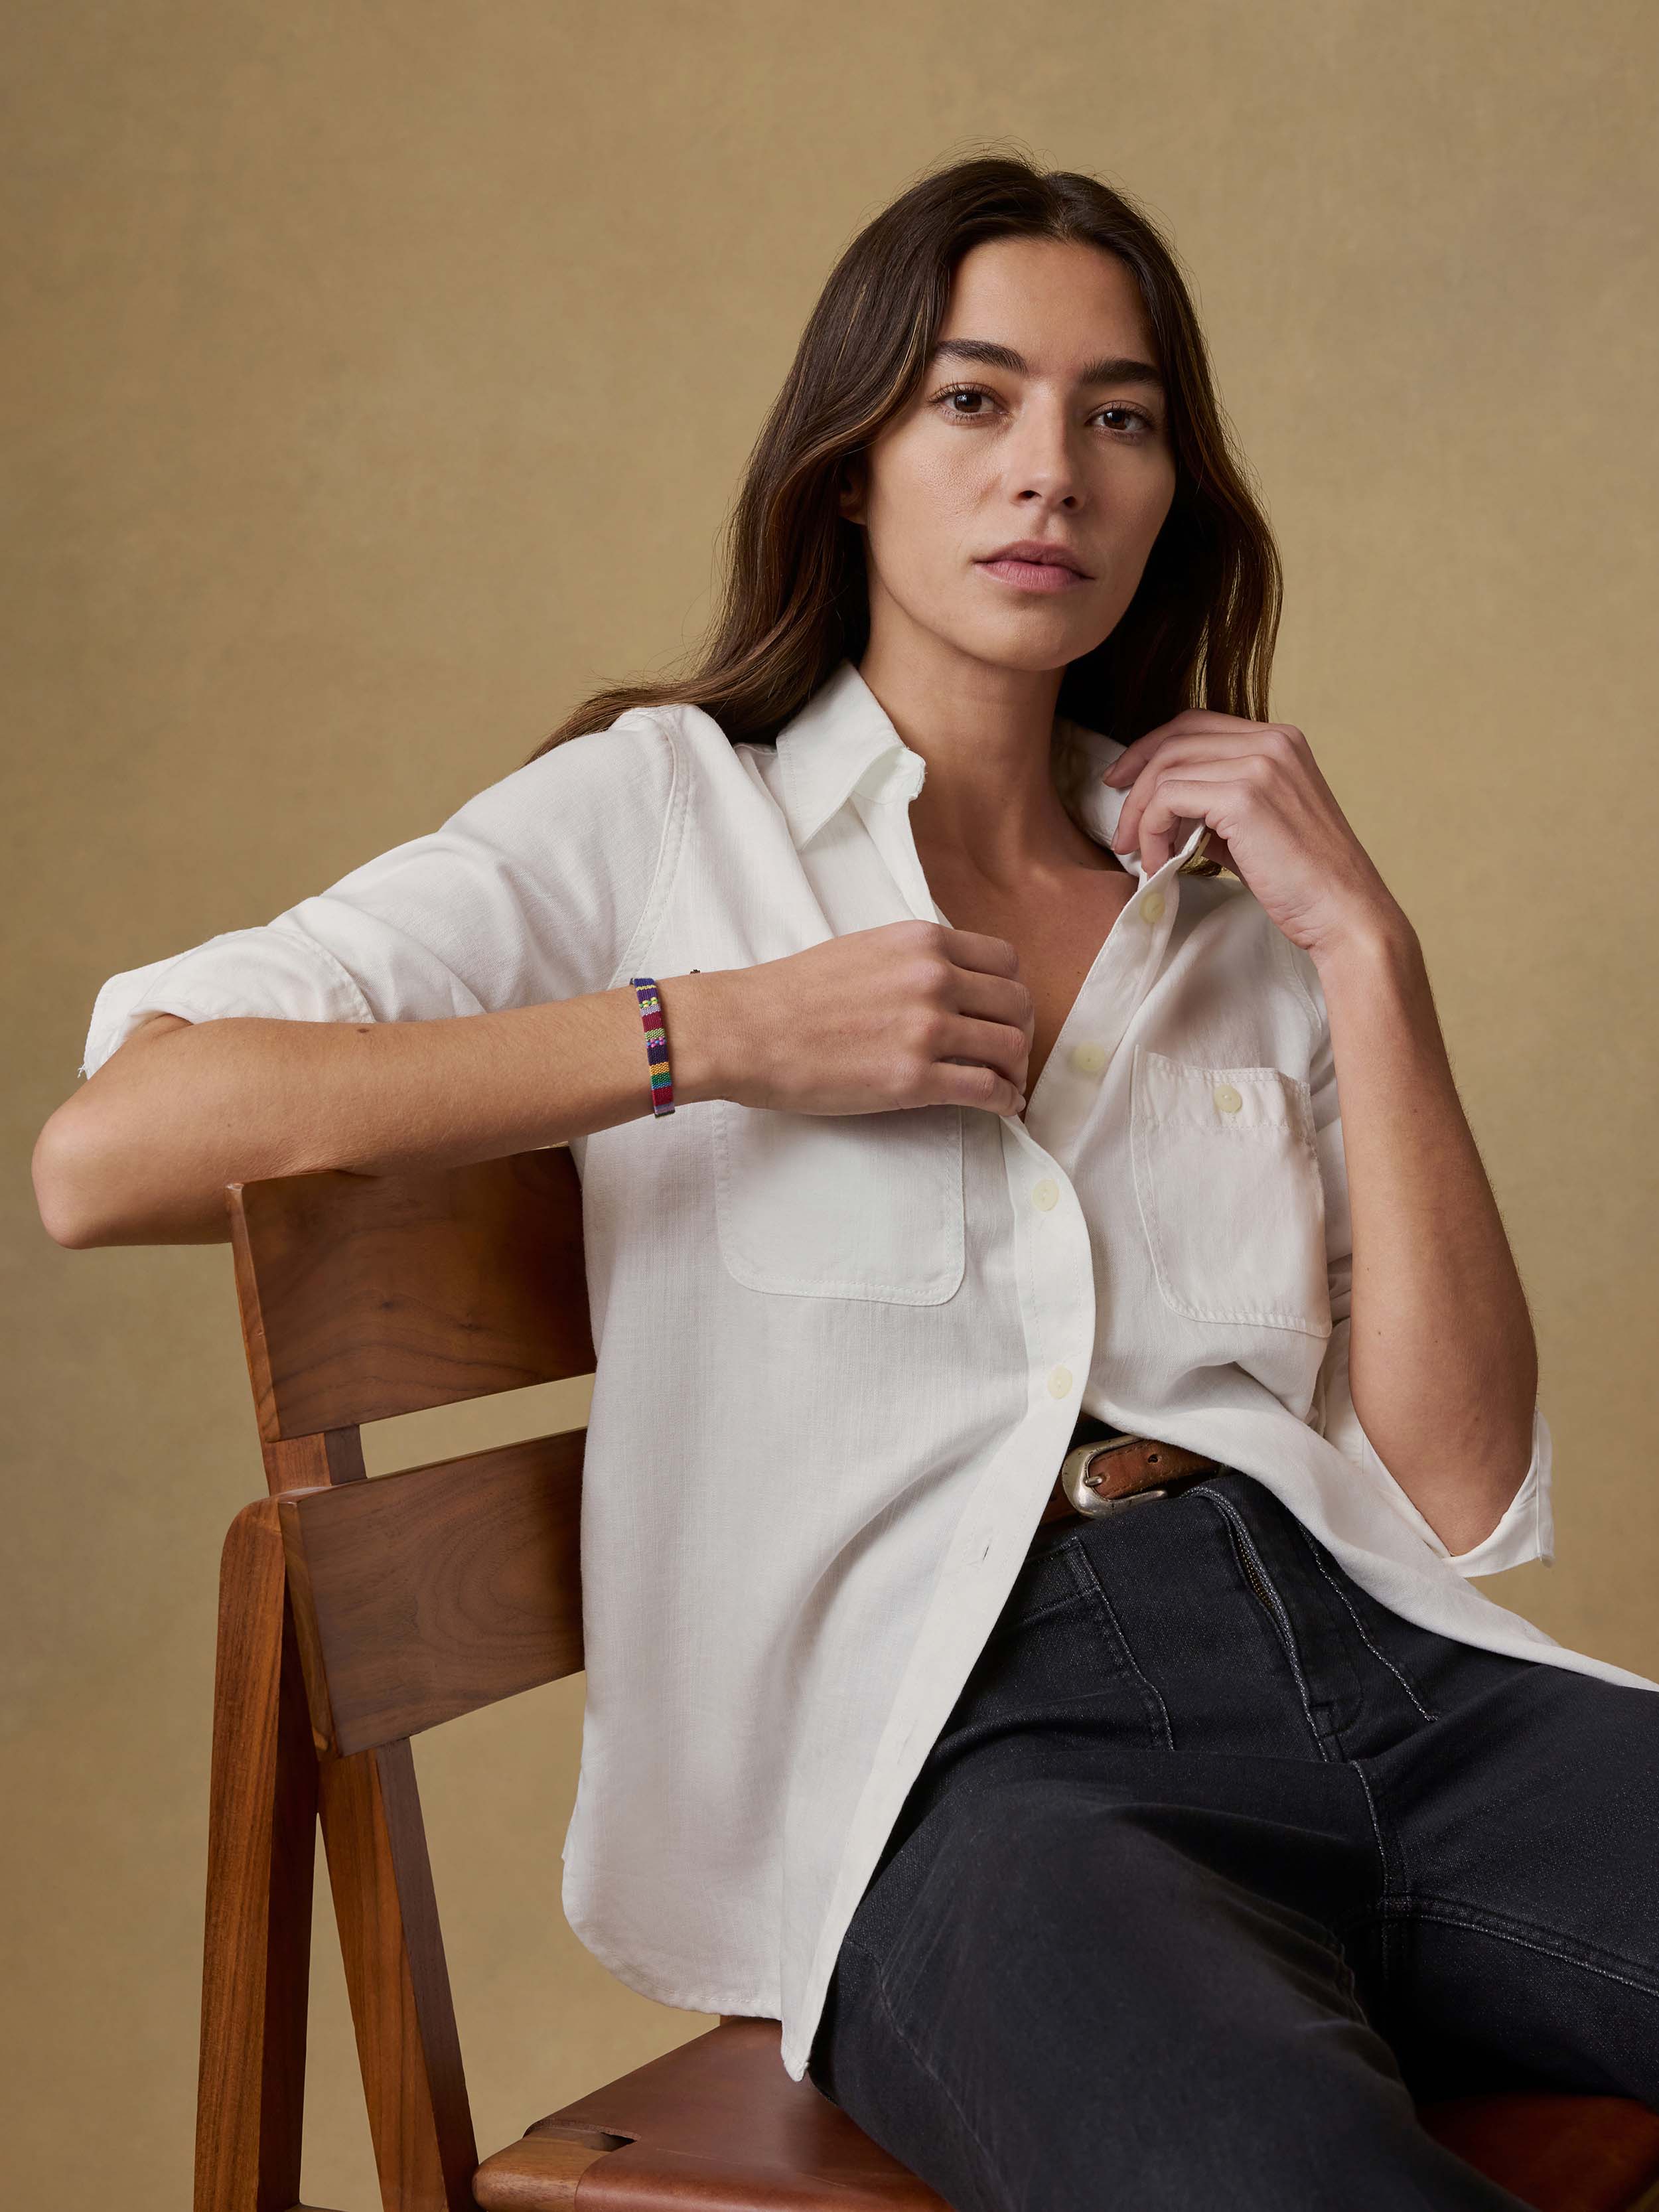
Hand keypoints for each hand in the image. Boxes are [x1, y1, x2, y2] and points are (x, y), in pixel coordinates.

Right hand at [690, 919, 1034, 1116]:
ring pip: (1010, 1047)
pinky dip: (1005, 1101)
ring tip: (1007, 1086)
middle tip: (1009, 1056)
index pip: (1005, 961)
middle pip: (1017, 1004)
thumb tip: (951, 986)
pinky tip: (1002, 1108)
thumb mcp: (865, 950)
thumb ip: (914, 961)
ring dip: (1016, 1070)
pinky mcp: (914, 1079)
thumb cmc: (792, 994)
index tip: (1003, 1014)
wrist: (745, 1029)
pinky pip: (987, 1090)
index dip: (1011, 993)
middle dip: (1021, 1033)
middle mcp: (934, 978)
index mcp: (922, 942)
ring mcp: (927, 1029)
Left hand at [1102, 711, 1408, 962]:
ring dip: (1141, 816)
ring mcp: (1259, 764)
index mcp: (1280, 741)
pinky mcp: (1244, 796)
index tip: (1124, 781)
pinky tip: (1160, 864)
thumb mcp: (1257, 825)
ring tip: (1140, 855)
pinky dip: (1152, 832)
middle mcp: (1272, 741)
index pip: (1197, 725)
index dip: (1151, 749)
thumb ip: (1217, 804)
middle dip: (1134, 777)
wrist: (1343, 912)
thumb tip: (1165, 808)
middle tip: (1119, 825)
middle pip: (1176, 739)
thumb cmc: (1301, 880)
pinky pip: (1169, 799)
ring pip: (1166, 770)